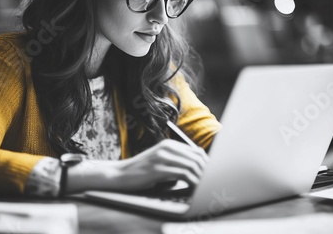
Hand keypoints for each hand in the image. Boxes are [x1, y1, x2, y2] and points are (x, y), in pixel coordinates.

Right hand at [65, 140, 208, 192]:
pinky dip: (192, 181)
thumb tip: (197, 171)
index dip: (207, 164)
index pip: (196, 152)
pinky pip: (182, 173)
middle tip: (213, 182)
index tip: (213, 175)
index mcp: (168, 145)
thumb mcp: (160, 164)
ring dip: (201, 177)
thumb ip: (176, 164)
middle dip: (207, 171)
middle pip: (196, 158)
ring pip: (191, 165)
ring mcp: (161, 157)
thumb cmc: (141, 173)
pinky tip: (195, 187)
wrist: (119, 175)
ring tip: (206, 186)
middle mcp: (166, 148)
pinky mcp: (158, 168)